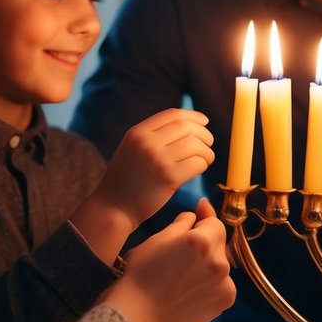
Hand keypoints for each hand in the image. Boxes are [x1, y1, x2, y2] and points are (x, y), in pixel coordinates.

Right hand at [93, 108, 214, 230]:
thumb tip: (189, 125)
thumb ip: (154, 136)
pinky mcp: (169, 177)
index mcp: (137, 132)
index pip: (173, 114)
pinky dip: (203, 165)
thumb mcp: (133, 148)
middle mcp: (147, 142)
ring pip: (196, 145)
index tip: (205, 121)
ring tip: (205, 159)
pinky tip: (199, 169)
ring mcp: (158, 159)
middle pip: (187, 127)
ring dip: (207, 151)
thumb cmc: (127, 179)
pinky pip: (198, 163)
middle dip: (204, 134)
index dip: (193, 116)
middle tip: (208, 143)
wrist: (114, 207)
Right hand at [102, 201, 234, 321]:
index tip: (198, 218)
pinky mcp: (225, 300)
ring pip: (219, 266)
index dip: (204, 220)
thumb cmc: (140, 276)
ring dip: (207, 267)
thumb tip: (200, 209)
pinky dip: (211, 286)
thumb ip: (182, 223)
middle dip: (204, 246)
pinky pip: (222, 285)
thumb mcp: (156, 240)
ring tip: (182, 279)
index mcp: (201, 241)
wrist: (137, 317)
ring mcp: (224, 282)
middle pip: (218, 245)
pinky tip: (190, 292)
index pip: (214, 223)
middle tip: (180, 259)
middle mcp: (218, 260)